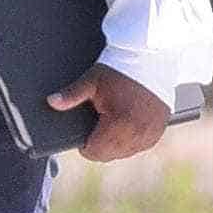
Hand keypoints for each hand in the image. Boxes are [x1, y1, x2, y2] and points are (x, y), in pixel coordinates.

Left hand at [47, 64, 171, 162]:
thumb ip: (71, 95)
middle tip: (96, 126)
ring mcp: (152, 132)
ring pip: (127, 152)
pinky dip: (132, 139)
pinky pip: (142, 144)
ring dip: (116, 144)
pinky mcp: (160, 128)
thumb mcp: (92, 81)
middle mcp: (138, 132)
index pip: (95, 152)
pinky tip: (126, 126)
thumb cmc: (121, 68)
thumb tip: (52, 102)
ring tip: (111, 124)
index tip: (84, 134)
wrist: (151, 58)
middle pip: (110, 155)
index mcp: (120, 124)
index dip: (85, 145)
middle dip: (99, 145)